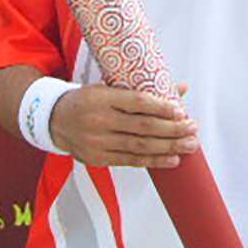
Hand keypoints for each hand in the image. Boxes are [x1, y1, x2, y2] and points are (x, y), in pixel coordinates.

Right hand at [49, 83, 197, 167]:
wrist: (55, 120)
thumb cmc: (88, 99)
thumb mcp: (109, 86)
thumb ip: (143, 89)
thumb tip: (180, 89)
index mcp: (102, 97)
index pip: (137, 102)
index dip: (161, 107)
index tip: (181, 111)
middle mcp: (100, 120)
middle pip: (143, 127)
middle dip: (172, 129)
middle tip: (193, 129)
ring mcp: (98, 141)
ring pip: (140, 146)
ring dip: (169, 147)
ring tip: (189, 145)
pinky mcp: (98, 158)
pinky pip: (131, 161)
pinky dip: (154, 160)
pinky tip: (172, 159)